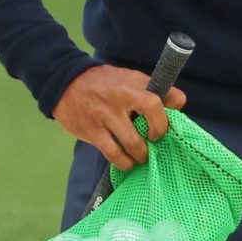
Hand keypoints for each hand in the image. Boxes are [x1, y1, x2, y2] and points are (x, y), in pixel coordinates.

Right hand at [53, 64, 187, 170]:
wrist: (65, 82)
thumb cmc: (103, 83)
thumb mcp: (127, 78)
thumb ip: (148, 90)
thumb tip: (176, 105)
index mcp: (134, 82)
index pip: (164, 94)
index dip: (173, 109)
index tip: (170, 121)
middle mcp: (122, 95)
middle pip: (153, 110)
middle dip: (159, 132)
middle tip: (155, 141)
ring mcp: (106, 114)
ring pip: (133, 141)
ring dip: (142, 154)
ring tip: (141, 156)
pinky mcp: (92, 130)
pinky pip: (114, 153)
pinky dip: (124, 162)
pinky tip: (127, 162)